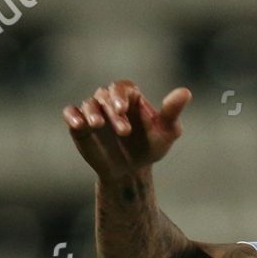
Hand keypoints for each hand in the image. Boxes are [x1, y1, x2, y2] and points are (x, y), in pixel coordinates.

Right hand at [63, 80, 190, 179]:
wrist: (131, 171)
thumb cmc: (150, 147)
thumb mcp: (166, 132)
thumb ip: (172, 112)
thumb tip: (186, 92)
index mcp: (130, 97)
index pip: (123, 87)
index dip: (121, 95)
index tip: (123, 108)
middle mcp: (110, 101)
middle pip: (105, 95)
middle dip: (112, 111)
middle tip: (124, 131)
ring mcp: (94, 111)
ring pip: (88, 104)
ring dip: (92, 113)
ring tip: (97, 125)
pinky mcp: (79, 124)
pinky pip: (70, 113)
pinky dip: (72, 116)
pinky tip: (78, 124)